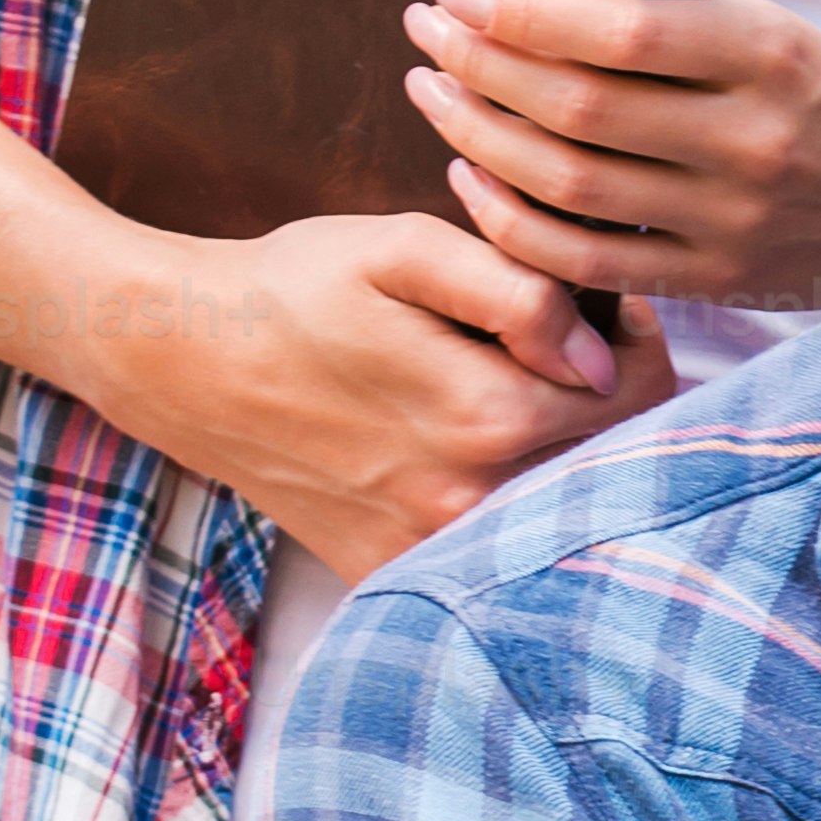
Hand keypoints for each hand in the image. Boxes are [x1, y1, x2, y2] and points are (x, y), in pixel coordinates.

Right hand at [96, 209, 672, 580]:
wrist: (176, 362)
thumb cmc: (294, 290)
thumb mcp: (403, 249)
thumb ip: (517, 291)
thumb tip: (595, 355)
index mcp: (487, 417)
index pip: (644, 396)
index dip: (635, 342)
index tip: (597, 315)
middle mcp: (468, 500)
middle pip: (613, 456)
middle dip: (604, 398)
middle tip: (549, 349)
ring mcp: (427, 549)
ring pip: (558, 504)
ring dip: (557, 451)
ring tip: (502, 393)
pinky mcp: (391, 572)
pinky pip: (490, 547)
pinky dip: (501, 501)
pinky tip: (459, 451)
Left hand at [404, 0, 820, 318]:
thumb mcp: (792, 28)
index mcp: (776, 58)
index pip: (625, 31)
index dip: (527, 14)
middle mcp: (753, 140)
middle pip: (579, 107)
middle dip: (481, 63)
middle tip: (427, 29)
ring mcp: (733, 220)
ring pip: (568, 184)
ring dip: (478, 133)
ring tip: (434, 90)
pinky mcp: (715, 281)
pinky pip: (586, 258)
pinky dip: (512, 219)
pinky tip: (471, 173)